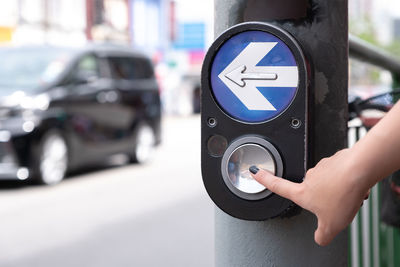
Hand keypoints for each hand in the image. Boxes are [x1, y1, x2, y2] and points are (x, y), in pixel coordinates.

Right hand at [250, 148, 370, 245]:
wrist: (360, 170)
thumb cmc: (343, 193)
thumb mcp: (331, 225)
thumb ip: (322, 235)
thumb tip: (319, 239)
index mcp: (303, 192)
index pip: (278, 186)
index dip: (264, 180)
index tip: (255, 172)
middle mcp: (310, 177)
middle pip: (313, 189)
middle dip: (325, 198)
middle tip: (337, 205)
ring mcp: (323, 167)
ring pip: (330, 182)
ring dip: (339, 190)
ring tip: (350, 196)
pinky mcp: (337, 160)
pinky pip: (341, 173)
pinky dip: (349, 181)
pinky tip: (356, 186)